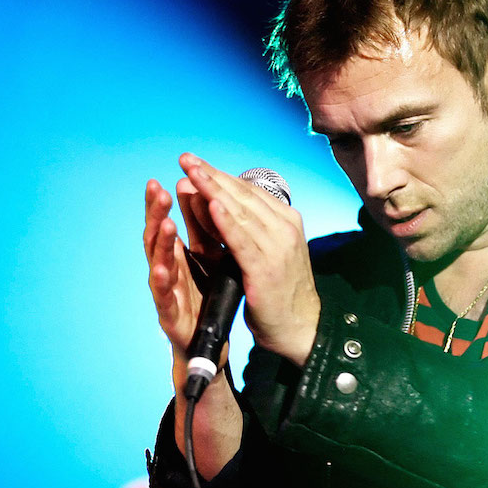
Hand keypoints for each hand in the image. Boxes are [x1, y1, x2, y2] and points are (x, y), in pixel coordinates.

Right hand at [144, 178, 228, 368]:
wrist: (208, 341)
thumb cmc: (207, 295)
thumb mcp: (209, 256)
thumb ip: (204, 228)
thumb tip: (203, 190)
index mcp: (179, 253)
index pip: (170, 218)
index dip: (167, 197)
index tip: (170, 175)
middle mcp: (167, 267)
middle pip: (157, 234)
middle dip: (156, 212)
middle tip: (157, 189)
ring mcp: (165, 291)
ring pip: (158, 262)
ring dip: (160, 242)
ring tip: (165, 224)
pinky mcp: (169, 314)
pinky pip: (163, 296)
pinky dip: (161, 283)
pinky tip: (161, 270)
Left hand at [179, 153, 319, 366]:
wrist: (301, 328)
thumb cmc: (280, 290)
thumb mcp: (268, 251)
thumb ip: (248, 228)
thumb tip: (219, 201)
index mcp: (286, 221)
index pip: (249, 191)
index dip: (220, 175)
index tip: (196, 163)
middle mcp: (284, 228)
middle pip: (243, 195)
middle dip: (212, 176)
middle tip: (186, 159)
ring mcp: (277, 246)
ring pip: (240, 211)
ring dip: (213, 189)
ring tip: (192, 173)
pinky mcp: (265, 267)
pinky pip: (242, 238)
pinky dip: (225, 220)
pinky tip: (211, 204)